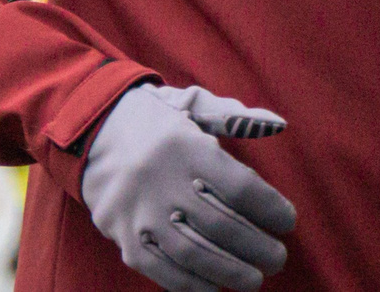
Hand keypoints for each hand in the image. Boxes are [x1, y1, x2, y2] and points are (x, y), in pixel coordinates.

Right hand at [79, 84, 295, 291]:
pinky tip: (214, 287)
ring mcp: (140, 211)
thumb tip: (278, 124)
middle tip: (278, 258)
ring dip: (230, 271)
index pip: (239, 187)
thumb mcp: (192, 107)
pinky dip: (191, 283)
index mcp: (185, 145)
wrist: (91, 128)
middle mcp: (162, 180)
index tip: (288, 220)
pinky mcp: (123, 234)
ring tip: (254, 279)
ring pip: (193, 253)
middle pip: (221, 225)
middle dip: (257, 247)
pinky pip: (160, 269)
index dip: (270, 208)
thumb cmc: (155, 121)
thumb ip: (235, 118)